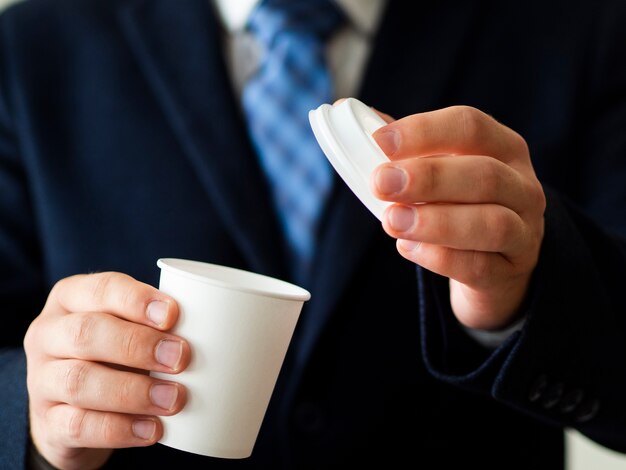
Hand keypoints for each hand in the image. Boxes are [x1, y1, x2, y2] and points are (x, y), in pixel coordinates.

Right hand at [23, 272, 190, 469]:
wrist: (73, 409)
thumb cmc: (114, 354)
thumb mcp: (128, 328)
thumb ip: (157, 324)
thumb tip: (217, 331)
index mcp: (71, 299)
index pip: (100, 289)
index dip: (136, 299)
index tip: (173, 315)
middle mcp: (48, 334)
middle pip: (87, 333)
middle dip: (138, 345)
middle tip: (181, 358)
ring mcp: (42, 381)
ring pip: (80, 381)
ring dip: (134, 390)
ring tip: (174, 399)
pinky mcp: (49, 422)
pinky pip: (78, 426)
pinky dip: (121, 429)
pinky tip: (153, 430)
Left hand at [371, 106, 545, 329]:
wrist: (497, 262)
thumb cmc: (462, 204)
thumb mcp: (444, 170)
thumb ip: (404, 148)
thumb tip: (348, 113)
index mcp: (504, 148)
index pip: (471, 127)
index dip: (425, 131)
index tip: (380, 140)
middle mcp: (522, 187)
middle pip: (484, 175)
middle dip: (429, 177)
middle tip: (381, 183)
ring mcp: (524, 232)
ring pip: (491, 224)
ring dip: (437, 221)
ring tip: (392, 220)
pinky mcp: (509, 272)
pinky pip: (478, 267)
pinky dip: (440, 258)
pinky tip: (408, 248)